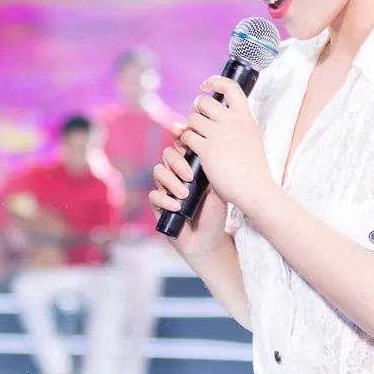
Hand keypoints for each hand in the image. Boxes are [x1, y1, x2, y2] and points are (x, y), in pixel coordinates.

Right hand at [150, 122, 231, 258]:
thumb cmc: (215, 213)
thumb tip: (208, 148)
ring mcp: (166, 188)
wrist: (209, 239)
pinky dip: (165, 199)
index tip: (183, 134)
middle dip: (177, 163)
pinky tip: (176, 206)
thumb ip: (213, 170)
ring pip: (159, 172)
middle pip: (168, 154)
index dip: (179, 136)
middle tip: (190, 177)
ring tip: (185, 195)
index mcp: (192, 166)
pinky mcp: (158, 205)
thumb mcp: (219, 190)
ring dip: (171, 181)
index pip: (182, 144)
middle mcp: (177, 173)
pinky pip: (153, 195)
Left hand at [178, 75, 273, 213]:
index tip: (205, 86)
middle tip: (198, 123)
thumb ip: (237, 124)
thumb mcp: (251, 138)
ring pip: (192, 119)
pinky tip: (192, 150)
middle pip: (203, 101)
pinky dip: (186, 142)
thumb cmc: (252, 169)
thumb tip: (217, 116)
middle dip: (196, 111)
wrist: (255, 189)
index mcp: (246, 117)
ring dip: (189, 128)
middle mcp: (233, 122)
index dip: (215, 81)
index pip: (231, 87)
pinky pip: (187, 136)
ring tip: (195, 139)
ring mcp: (220, 134)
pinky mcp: (207, 149)